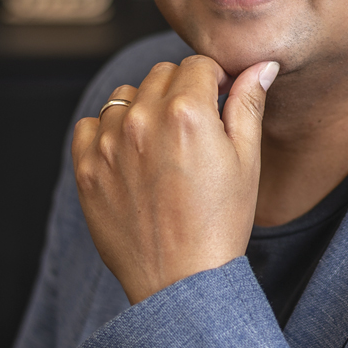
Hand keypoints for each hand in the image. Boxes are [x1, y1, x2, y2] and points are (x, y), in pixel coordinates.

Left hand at [72, 55, 278, 304]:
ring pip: (125, 97)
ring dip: (143, 110)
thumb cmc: (220, 225)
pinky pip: (91, 125)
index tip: (217, 102)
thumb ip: (248, 104)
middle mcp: (143, 119)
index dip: (213, 81)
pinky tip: (130, 159)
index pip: (197, 65)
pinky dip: (108, 133)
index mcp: (188, 111)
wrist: (181, 282)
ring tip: (162, 149)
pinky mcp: (86, 168)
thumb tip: (261, 65)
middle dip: (179, 92)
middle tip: (193, 131)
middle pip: (160, 75)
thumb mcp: (246, 162)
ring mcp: (109, 143)